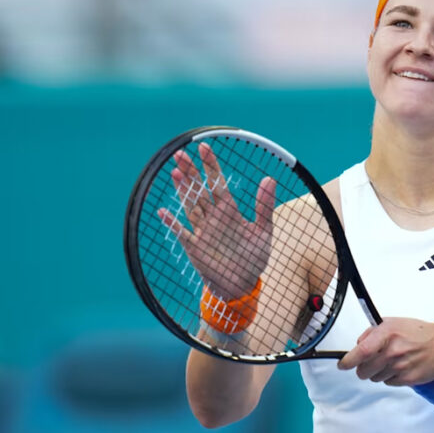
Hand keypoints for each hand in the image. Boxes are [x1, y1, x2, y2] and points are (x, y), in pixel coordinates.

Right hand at [157, 142, 275, 299]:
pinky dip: (172, 224)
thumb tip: (270, 178)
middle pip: (199, 190)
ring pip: (190, 205)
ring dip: (182, 190)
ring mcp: (202, 231)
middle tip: (180, 154)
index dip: (211, 165)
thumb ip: (264, 206)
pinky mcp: (194, 247)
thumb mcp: (264, 231)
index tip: (203, 147)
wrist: (243, 284)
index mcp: (229, 210)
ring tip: (175, 171)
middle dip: (191, 172)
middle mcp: (213, 217)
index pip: (218, 183)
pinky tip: (163, 212)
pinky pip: (181, 233)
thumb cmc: (254, 257)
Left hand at [337, 318, 433, 385]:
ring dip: (378, 372)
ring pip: (375, 378)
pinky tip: (400, 367)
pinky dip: (390, 377)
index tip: (343, 364)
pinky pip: (388, 383)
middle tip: (371, 362)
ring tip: (391, 362)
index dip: (348, 361)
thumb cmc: (418, 332)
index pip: (361, 352)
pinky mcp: (408, 379)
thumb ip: (372, 332)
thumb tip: (358, 345)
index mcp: (387, 334)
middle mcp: (393, 351)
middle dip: (363, 368)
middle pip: (364, 370)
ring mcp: (401, 367)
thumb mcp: (393, 323)